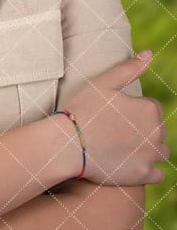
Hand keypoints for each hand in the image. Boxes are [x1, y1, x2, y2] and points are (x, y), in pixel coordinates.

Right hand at [59, 51, 167, 185]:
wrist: (68, 143)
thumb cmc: (83, 109)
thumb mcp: (103, 82)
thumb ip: (129, 68)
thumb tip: (149, 54)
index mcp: (149, 108)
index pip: (151, 107)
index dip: (132, 108)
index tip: (114, 112)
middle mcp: (156, 132)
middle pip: (157, 129)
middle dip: (142, 128)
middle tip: (114, 128)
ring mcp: (151, 155)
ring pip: (161, 151)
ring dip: (149, 148)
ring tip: (122, 145)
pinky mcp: (144, 175)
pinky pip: (157, 173)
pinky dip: (148, 169)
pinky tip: (129, 162)